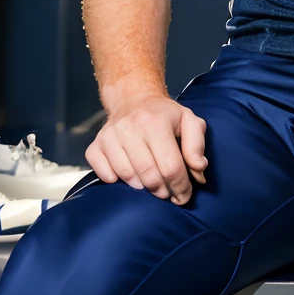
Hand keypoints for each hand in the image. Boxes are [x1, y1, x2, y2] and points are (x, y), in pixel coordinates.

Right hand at [86, 92, 207, 204]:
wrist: (132, 99)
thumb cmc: (164, 115)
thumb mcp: (188, 121)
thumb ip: (197, 145)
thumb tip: (198, 170)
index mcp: (156, 122)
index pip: (171, 167)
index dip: (181, 187)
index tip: (184, 195)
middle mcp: (130, 128)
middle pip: (149, 175)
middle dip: (163, 191)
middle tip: (169, 193)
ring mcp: (109, 137)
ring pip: (127, 176)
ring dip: (142, 187)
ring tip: (152, 183)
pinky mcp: (95, 145)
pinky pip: (104, 173)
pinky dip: (116, 180)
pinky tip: (128, 175)